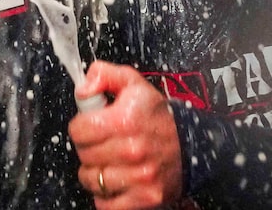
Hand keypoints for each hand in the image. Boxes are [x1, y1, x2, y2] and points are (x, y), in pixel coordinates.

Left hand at [69, 61, 183, 209]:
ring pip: (92, 180)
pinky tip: (115, 180)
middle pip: (84, 155)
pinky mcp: (145, 198)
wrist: (193, 144)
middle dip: (88, 148)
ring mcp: (140, 177)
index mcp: (126, 120)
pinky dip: (105, 195)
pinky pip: (105, 203)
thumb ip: (103, 75)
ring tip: (108, 161)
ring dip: (95, 172)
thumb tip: (82, 89)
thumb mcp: (133, 84)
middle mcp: (133, 150)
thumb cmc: (158, 116)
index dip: (81, 126)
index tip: (90, 125)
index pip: (79, 130)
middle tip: (102, 142)